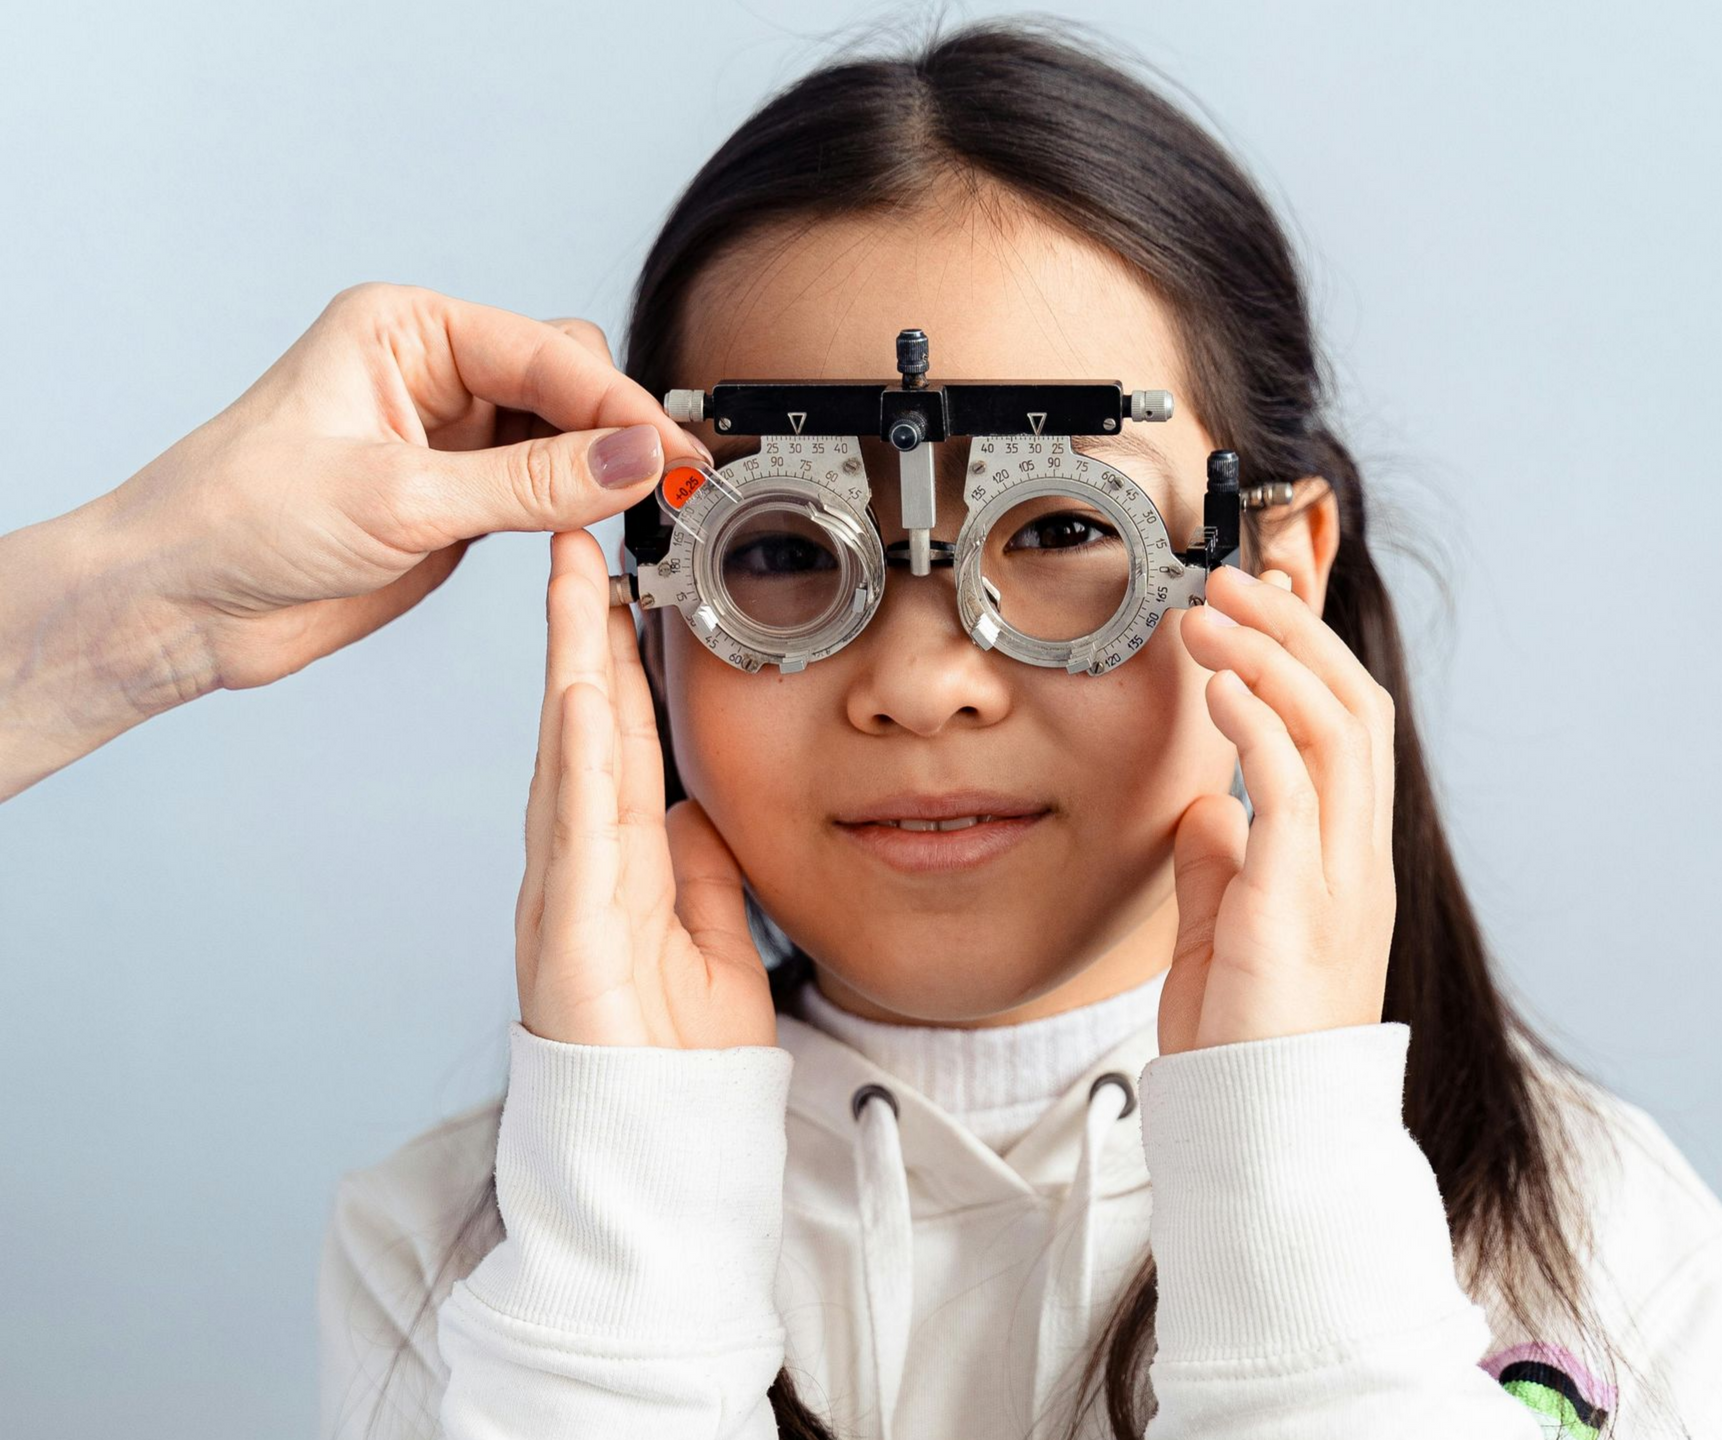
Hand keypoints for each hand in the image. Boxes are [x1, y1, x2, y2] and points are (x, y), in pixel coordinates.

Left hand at [113, 282, 707, 691]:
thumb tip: (635, 458)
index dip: (615, 406)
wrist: (179, 607)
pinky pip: (544, 495)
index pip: (544, 355)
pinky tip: (603, 532)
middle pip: (567, 383)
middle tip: (666, 486)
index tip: (670, 453)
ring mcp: (448, 442)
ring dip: (604, 472)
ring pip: (564, 439)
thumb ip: (531, 483)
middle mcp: (432, 375)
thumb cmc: (240, 521)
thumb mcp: (398, 498)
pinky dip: (580, 512)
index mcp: (406, 332)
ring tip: (649, 512)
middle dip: (616, 429)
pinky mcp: (456, 504)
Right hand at [514, 529, 775, 1049]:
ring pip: (569, 757)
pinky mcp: (568, 934)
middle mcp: (580, 867)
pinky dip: (576, 758)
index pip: (615, 741)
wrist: (661, 1148)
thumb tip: (697, 804)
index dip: (612, 661)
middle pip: (581, 728)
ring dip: (570, 664)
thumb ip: (702, 868)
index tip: (618, 588)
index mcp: (618, 864)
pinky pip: (577, 831)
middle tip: (579, 545)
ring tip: (572, 581)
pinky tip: (576, 693)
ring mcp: (567, 896)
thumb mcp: (714, 936)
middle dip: (579, 632)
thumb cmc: (678, 1057)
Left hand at [1160, 566, 1397, 1053]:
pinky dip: (1259, 728)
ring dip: (1271, 659)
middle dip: (1294, 632)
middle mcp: (1359, 859)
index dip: (1310, 656)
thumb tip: (1206, 808)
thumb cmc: (1247, 1042)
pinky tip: (1220, 689)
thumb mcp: (1230, 934)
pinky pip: (1293, 793)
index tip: (1257, 605)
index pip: (1348, 729)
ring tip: (1212, 612)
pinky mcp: (1300, 904)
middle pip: (1352, 707)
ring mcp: (1340, 879)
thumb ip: (1224, 866)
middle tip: (1231, 580)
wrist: (1263, 1131)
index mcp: (1348, 861)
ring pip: (1333, 732)